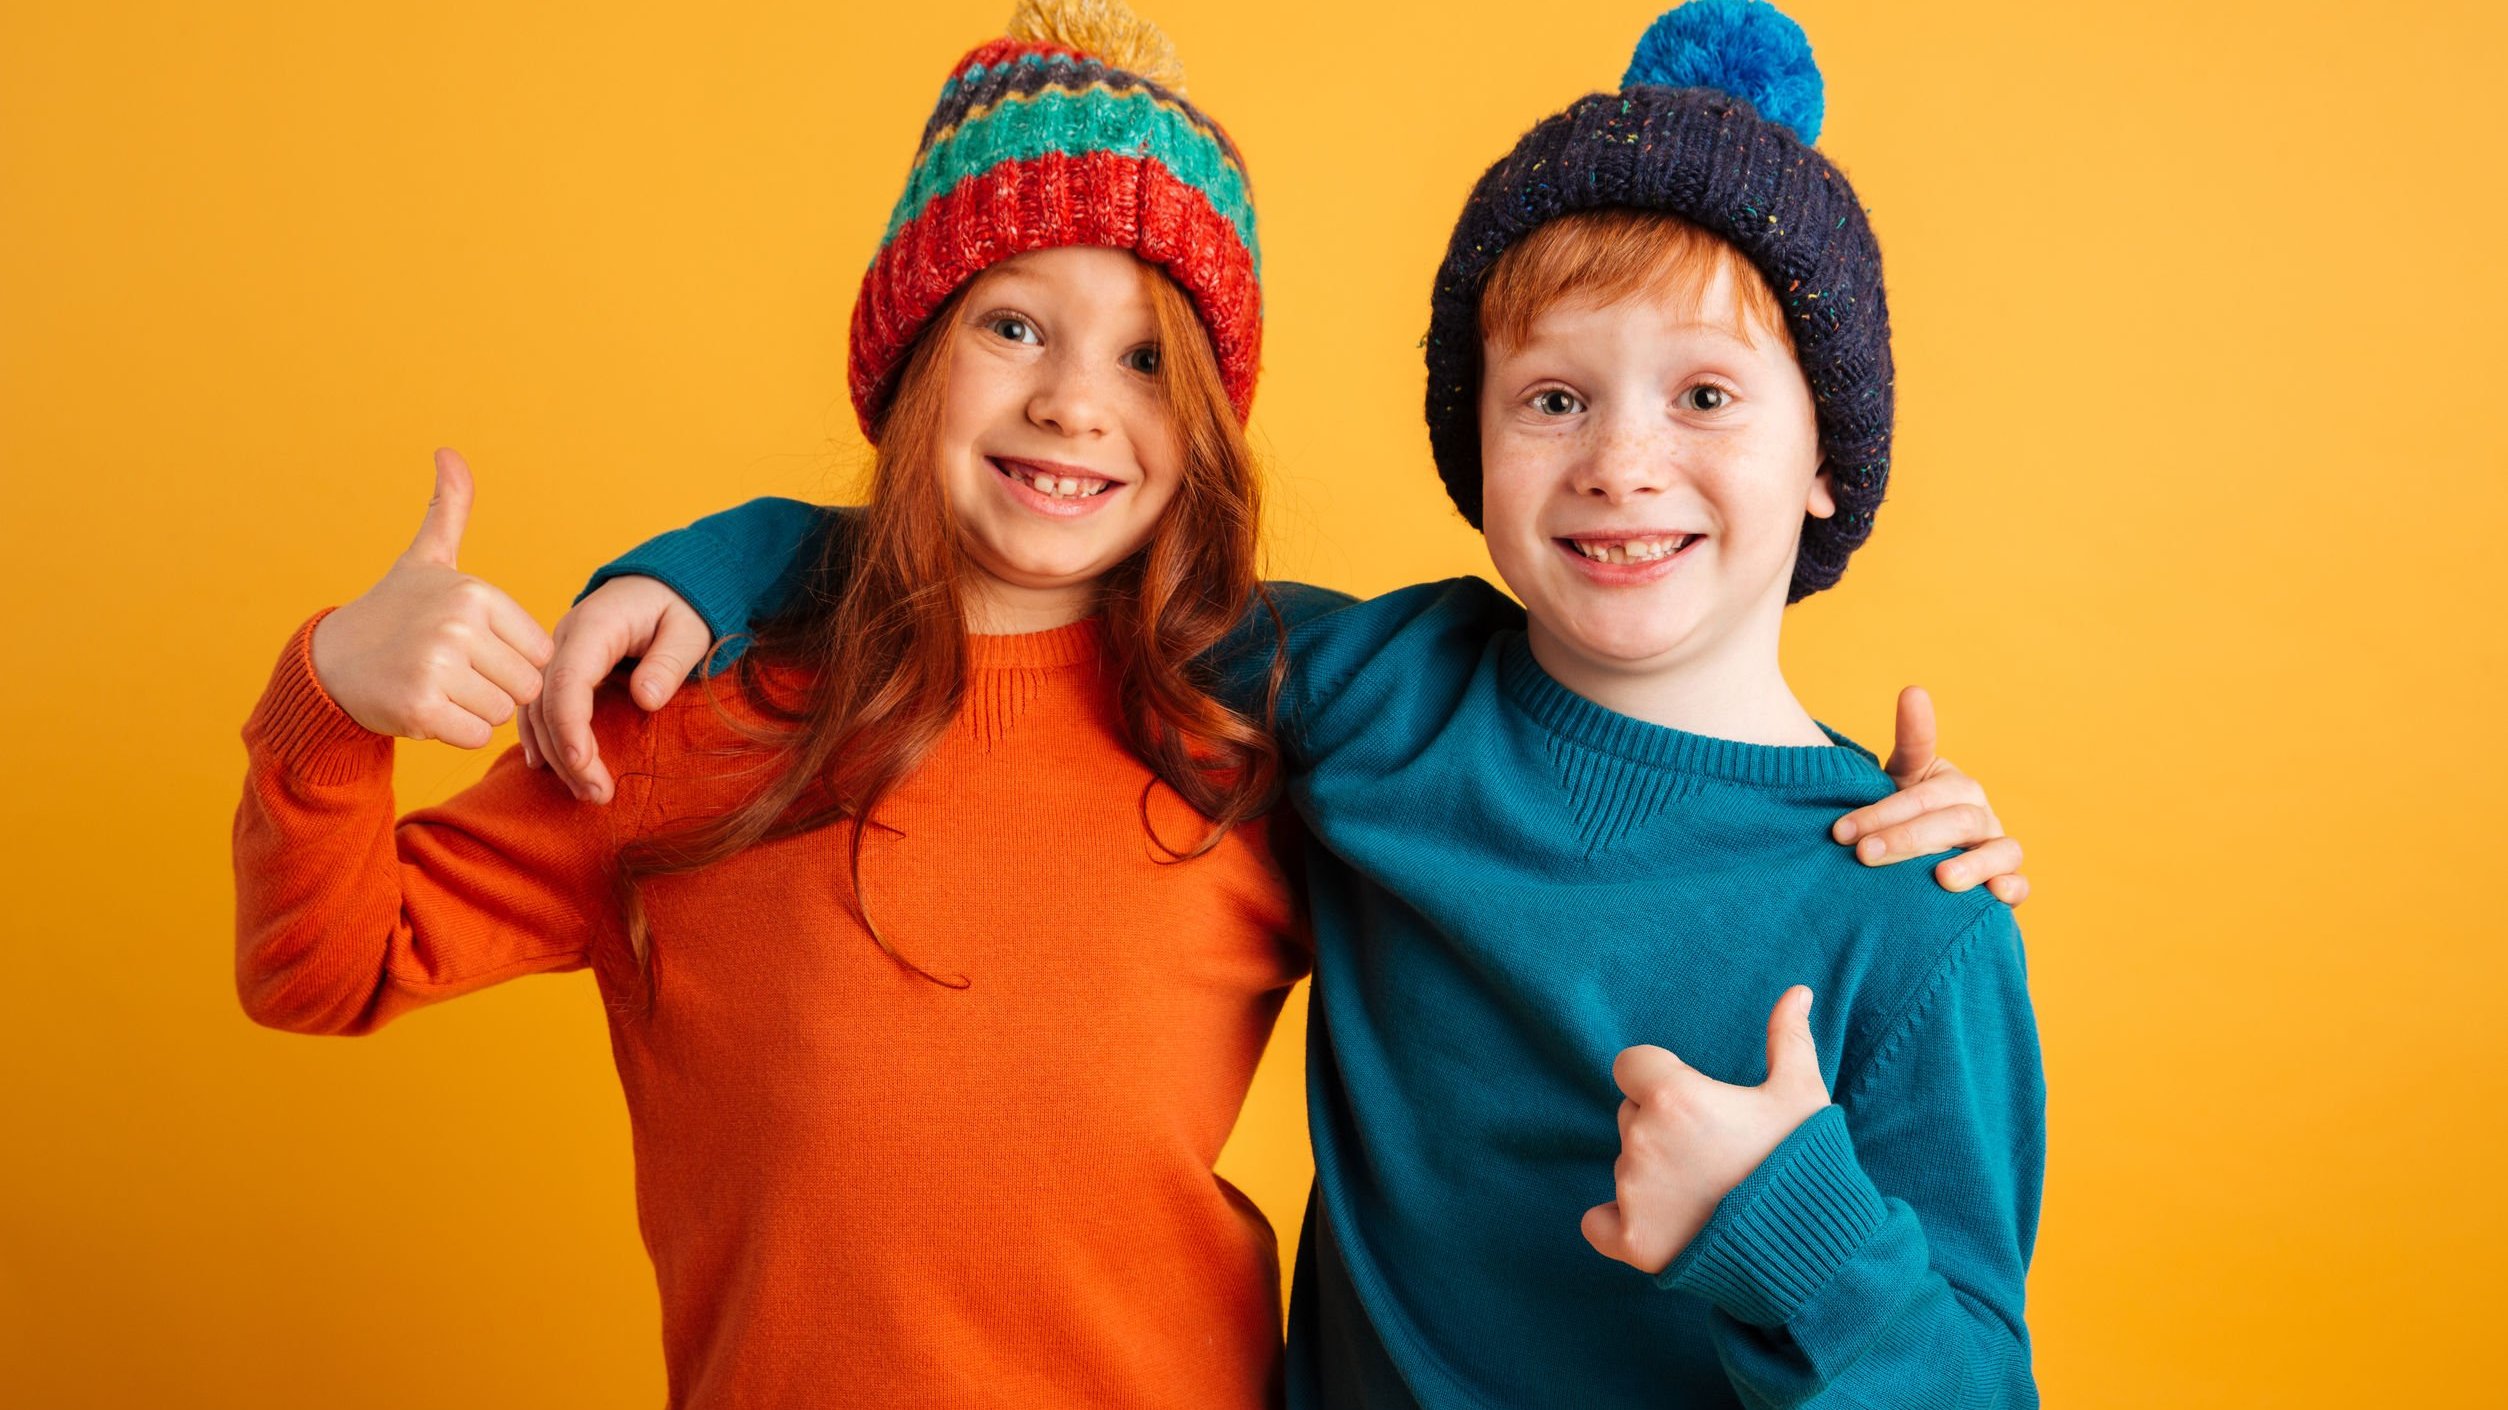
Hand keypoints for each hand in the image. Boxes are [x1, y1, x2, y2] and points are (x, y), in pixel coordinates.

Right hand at [308, 449, 554, 747]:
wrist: (329, 664)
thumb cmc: (392, 613)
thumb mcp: (426, 561)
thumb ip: (448, 511)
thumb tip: (449, 452)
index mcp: (474, 593)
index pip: (538, 651)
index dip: (509, 659)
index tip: (469, 648)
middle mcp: (458, 625)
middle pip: (524, 686)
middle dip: (495, 689)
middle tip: (452, 673)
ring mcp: (437, 666)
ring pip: (501, 713)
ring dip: (474, 711)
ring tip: (437, 686)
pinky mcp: (420, 707)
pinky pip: (475, 736)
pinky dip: (455, 733)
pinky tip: (425, 709)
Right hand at [517, 574, 710, 802]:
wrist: (666, 581)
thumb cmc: (681, 604)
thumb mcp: (688, 629)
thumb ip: (668, 662)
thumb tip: (646, 699)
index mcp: (594, 626)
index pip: (568, 680)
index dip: (570, 726)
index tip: (585, 765)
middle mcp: (564, 639)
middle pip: (547, 702)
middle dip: (566, 753)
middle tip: (597, 795)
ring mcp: (559, 653)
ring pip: (538, 708)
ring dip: (556, 753)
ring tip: (587, 792)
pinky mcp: (562, 667)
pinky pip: (541, 704)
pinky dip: (543, 736)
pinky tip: (548, 767)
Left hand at [1581, 986, 1829, 1276]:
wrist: (1813, 1250)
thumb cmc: (1805, 1165)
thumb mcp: (1802, 1094)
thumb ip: (1788, 1038)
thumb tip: (1797, 991)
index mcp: (1673, 1095)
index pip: (1631, 1065)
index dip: (1660, 1079)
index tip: (1694, 1101)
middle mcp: (1642, 1139)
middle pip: (1630, 1117)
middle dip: (1661, 1128)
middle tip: (1713, 1154)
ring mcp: (1632, 1192)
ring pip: (1626, 1167)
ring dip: (1652, 1175)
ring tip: (1708, 1194)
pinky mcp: (1631, 1240)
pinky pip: (1598, 1222)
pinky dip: (1619, 1222)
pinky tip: (1663, 1225)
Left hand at [1831, 686, 2029, 904]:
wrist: (1925, 857)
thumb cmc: (1909, 814)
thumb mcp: (1905, 776)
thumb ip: (1912, 740)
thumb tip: (1914, 690)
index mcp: (1955, 786)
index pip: (1923, 794)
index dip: (1883, 812)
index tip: (1841, 830)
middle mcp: (1981, 813)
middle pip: (1954, 822)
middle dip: (1907, 838)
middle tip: (1864, 855)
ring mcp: (1996, 847)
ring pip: (1998, 850)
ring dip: (1972, 865)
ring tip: (1941, 878)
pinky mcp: (2008, 881)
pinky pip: (2019, 884)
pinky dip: (2011, 888)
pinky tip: (1993, 895)